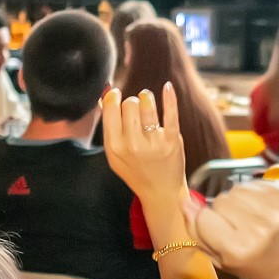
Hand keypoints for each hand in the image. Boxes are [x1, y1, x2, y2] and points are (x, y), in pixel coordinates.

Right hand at [102, 84, 188, 202]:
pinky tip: (168, 87)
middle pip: (130, 103)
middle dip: (132, 101)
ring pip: (147, 104)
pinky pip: (170, 113)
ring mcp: (154, 143)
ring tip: (147, 100)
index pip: (111, 108)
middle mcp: (133, 144)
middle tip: (135, 109)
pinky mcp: (172, 141)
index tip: (117, 95)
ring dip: (147, 97)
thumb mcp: (114, 154)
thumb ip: (108, 127)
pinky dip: (169, 98)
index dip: (114, 97)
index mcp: (115, 146)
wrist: (160, 192)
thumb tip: (105, 96)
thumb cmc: (136, 170)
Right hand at [185, 182, 278, 278]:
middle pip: (220, 201)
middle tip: (239, 229)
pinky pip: (254, 184)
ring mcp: (276, 210)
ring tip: (252, 219)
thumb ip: (199, 234)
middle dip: (224, 213)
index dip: (206, 221)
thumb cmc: (262, 266)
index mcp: (239, 249)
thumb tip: (185, 203)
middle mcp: (259, 228)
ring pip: (236, 189)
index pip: (203, 218)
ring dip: (239, 202)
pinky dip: (254, 195)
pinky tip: (263, 211)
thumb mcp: (224, 261)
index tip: (215, 228)